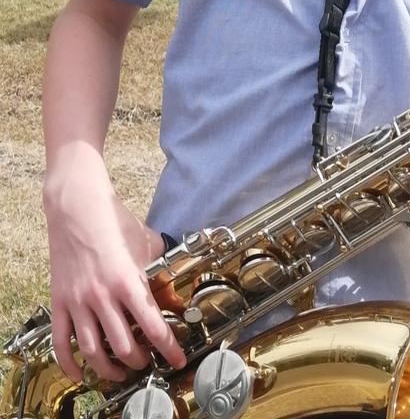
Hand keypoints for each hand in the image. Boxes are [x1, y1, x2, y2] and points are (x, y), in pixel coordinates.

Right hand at [44, 170, 185, 383]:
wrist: (77, 208)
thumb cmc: (114, 221)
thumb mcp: (146, 242)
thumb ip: (161, 265)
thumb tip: (174, 285)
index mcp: (128, 281)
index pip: (153, 327)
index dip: (168, 349)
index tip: (177, 360)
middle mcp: (103, 297)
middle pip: (124, 347)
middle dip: (139, 360)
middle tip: (146, 361)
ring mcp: (79, 302)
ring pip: (94, 351)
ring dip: (110, 369)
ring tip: (121, 372)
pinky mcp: (60, 303)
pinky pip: (62, 343)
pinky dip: (70, 365)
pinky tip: (81, 374)